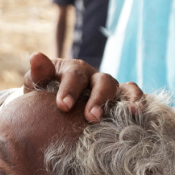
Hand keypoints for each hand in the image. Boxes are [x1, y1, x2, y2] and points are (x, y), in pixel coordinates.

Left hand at [22, 52, 141, 122]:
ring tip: (130, 113)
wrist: (53, 106)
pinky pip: (134, 96)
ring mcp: (109, 87)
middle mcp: (93, 76)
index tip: (62, 106)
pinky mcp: (120, 99)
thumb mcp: (37, 84)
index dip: (69, 89)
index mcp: (72, 70)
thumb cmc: (43, 94)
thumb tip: (35, 56)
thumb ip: (38, 73)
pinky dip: (139, 102)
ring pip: (122, 88)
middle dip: (98, 99)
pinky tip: (139, 115)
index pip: (73, 75)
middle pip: (102, 81)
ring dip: (126, 100)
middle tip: (91, 117)